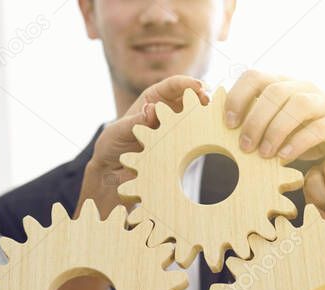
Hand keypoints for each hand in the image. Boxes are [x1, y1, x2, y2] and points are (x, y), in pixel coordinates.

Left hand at [79, 75, 207, 216]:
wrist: (112, 172)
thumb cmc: (112, 145)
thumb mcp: (117, 131)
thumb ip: (133, 122)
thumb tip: (152, 110)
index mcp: (154, 101)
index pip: (173, 86)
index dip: (186, 83)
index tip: (197, 86)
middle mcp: (169, 114)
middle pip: (191, 100)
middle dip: (202, 98)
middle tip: (208, 101)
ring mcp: (175, 132)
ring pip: (196, 121)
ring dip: (205, 119)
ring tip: (212, 120)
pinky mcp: (179, 151)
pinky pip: (192, 145)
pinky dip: (201, 142)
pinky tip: (208, 143)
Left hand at [224, 70, 324, 162]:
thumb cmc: (300, 131)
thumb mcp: (276, 122)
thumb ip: (254, 122)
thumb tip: (222, 134)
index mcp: (282, 83)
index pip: (255, 76)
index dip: (238, 97)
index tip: (228, 123)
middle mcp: (302, 86)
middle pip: (275, 92)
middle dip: (255, 120)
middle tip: (245, 146)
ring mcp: (323, 101)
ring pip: (298, 105)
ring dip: (276, 130)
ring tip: (264, 153)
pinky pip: (318, 127)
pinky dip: (298, 142)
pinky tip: (284, 157)